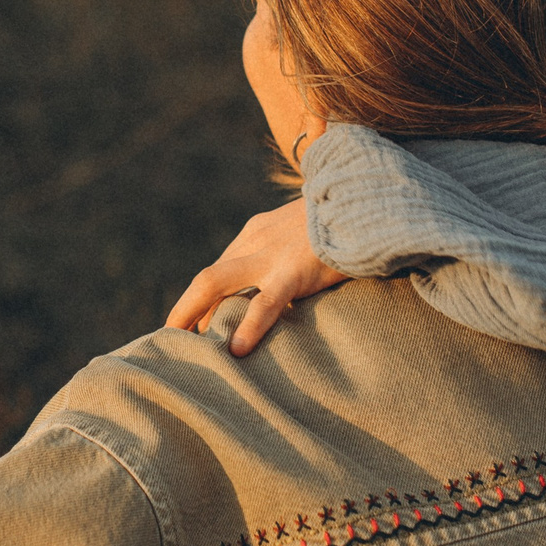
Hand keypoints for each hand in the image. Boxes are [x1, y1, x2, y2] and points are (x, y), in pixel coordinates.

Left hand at [164, 199, 349, 357]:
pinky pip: (266, 302)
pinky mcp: (295, 269)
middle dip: (186, 310)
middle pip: (208, 278)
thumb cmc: (348, 218)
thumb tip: (285, 288)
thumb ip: (291, 252)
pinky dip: (249, 326)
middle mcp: (256, 240)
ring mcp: (272, 254)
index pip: (222, 270)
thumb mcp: (310, 231)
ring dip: (195, 315)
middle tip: (173, 340)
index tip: (199, 328)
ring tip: (186, 349)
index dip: (206, 303)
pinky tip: (238, 350)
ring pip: (216, 283)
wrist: (371, 196)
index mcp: (258, 232)